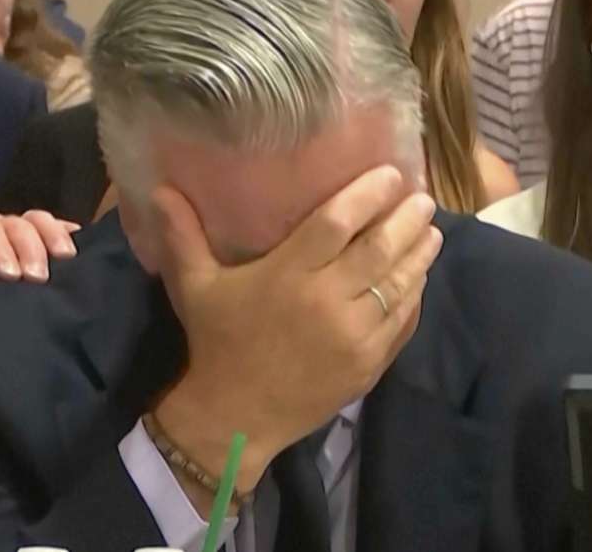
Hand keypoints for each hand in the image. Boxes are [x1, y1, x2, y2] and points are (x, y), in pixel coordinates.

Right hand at [151, 166, 442, 493]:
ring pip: (399, 284)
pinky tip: (420, 277)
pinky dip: (415, 297)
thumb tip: (160, 188)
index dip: (368, 194)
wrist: (235, 417)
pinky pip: (403, 323)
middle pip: (379, 249)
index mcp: (287, 275)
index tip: (391, 173)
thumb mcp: (195, 286)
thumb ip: (183, 235)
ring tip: (432, 230)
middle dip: (406, 219)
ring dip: (420, 254)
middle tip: (423, 198)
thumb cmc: (216, 343)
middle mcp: (326, 301)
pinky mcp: (369, 364)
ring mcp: (353, 336)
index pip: (337, 222)